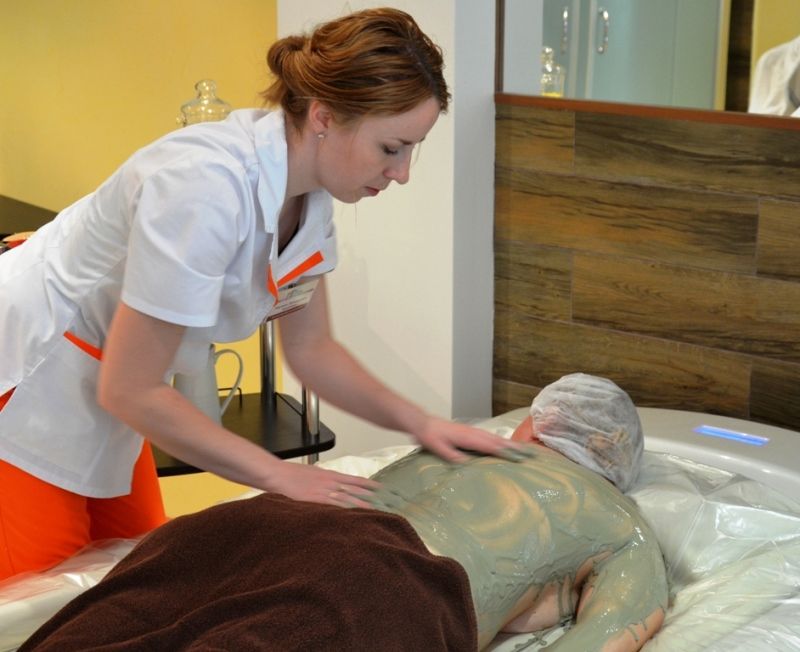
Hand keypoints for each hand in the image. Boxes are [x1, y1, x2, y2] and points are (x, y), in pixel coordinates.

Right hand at [264, 460, 379, 507]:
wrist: (277, 474)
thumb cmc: (292, 473)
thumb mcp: (312, 472)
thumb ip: (324, 479)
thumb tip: (333, 483)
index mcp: (330, 475)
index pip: (354, 479)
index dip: (368, 484)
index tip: (380, 488)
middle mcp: (329, 482)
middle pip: (354, 490)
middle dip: (369, 496)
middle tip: (382, 502)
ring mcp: (322, 491)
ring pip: (346, 499)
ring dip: (359, 505)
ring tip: (373, 511)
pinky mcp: (314, 500)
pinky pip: (332, 506)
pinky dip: (342, 511)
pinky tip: (350, 516)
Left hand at [413, 417, 531, 463]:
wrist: (423, 423)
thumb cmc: (430, 437)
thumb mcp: (438, 448)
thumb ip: (452, 456)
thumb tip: (467, 464)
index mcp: (468, 437)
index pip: (490, 446)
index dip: (505, 452)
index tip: (519, 457)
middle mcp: (473, 433)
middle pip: (497, 440)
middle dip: (513, 447)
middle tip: (529, 454)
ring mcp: (472, 431)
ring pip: (494, 437)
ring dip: (508, 443)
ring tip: (522, 449)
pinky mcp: (469, 432)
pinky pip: (488, 437)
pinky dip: (498, 441)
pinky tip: (502, 445)